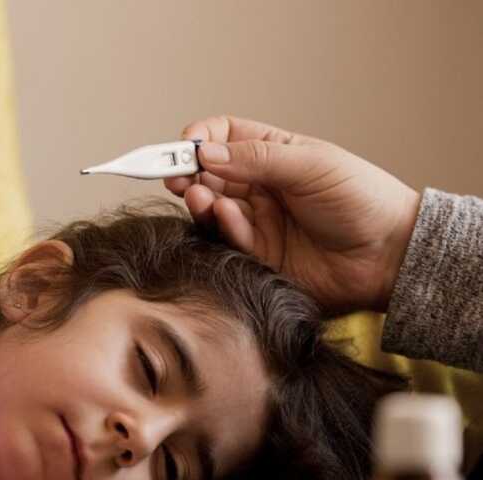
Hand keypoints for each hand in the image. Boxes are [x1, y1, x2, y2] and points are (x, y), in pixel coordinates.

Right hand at [165, 115, 420, 314]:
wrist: (387, 256)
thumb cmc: (362, 199)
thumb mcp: (311, 165)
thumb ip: (257, 158)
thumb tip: (205, 154)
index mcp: (273, 154)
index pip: (223, 137)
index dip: (201, 139)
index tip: (187, 146)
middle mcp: (259, 187)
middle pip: (207, 175)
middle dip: (187, 174)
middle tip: (178, 178)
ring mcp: (257, 222)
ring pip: (211, 209)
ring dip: (200, 201)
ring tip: (199, 198)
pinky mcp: (257, 257)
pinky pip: (227, 240)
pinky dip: (223, 227)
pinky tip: (229, 217)